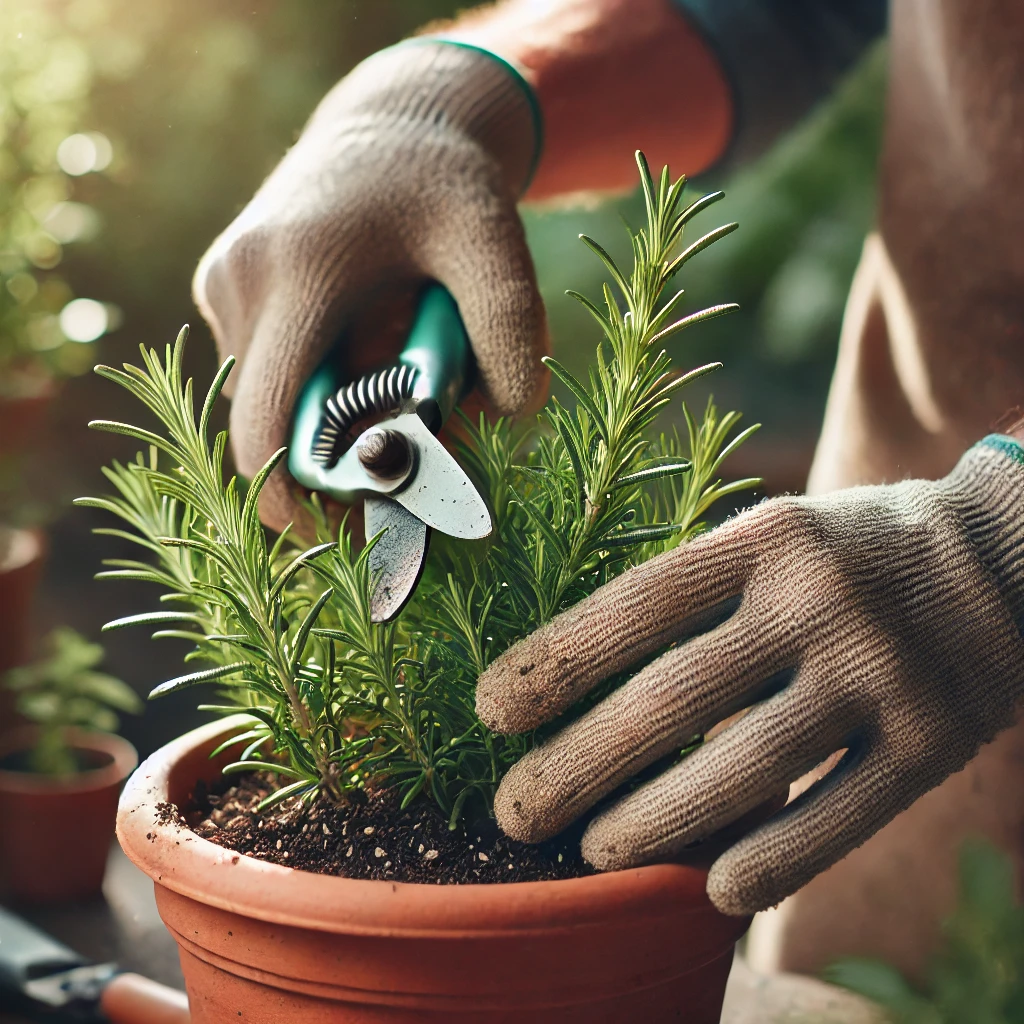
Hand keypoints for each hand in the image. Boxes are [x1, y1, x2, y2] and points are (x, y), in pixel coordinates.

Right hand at [193, 41, 547, 529]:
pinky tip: (359, 347)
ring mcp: (224, 280)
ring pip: (264, 396)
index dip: (288, 499)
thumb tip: (504, 425)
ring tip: (390, 380)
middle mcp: (242, 278)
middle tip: (400, 455)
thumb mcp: (497, 248)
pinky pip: (261, 365)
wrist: (397, 122)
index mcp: (299, 271)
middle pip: (266, 419)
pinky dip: (309, 382)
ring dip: (322, 415)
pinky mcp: (223, 283)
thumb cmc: (449, 184)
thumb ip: (512, 339)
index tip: (334, 538)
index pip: (264, 422)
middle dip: (325, 457)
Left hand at [476, 438, 1023, 914]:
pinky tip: (710, 889)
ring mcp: (883, 673)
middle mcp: (820, 601)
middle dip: (576, 763)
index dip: (554, 660)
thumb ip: (699, 589)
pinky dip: (770, 861)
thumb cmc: (850, 549)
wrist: (1006, 554)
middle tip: (511, 811)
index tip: (487, 711)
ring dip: (651, 821)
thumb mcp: (774, 533)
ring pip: (746, 769)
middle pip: (675, 698)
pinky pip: (839, 817)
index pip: (638, 604)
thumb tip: (581, 669)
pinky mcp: (934, 740)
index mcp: (767, 538)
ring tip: (587, 851)